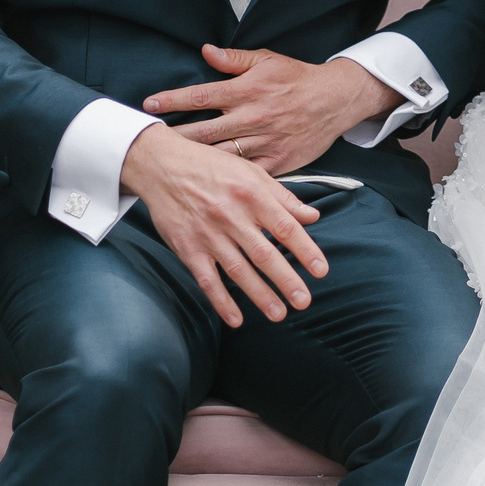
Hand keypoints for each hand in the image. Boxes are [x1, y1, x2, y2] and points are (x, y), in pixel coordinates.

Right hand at [117, 123, 325, 327]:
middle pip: (264, 254)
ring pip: (238, 271)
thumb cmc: (212, 167)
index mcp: (252, 194)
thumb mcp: (251, 172)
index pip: (285, 227)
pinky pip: (207, 279)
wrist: (163, 166)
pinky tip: (235, 319)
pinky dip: (221, 301)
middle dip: (286, 280)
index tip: (321, 270)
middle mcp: (231, 215)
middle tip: (304, 301)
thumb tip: (312, 216)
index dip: (305, 250)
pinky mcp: (188, 248)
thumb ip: (283, 197)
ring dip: (260, 295)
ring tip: (279, 314)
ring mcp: (208, 234)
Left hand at [144, 46, 400, 176]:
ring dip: (194, 162)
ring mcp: (264, 142)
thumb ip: (234, 59)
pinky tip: (206, 186)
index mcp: (246, 90)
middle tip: (148, 144)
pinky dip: (227, 181)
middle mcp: (252, 117)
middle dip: (174, 138)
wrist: (336, 100)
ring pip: (221, 156)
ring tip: (168, 167)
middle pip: (203, 131)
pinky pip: (247, 175)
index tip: (148, 105)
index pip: (201, 95)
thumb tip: (205, 51)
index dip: (172, 100)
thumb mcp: (267, 60)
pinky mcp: (277, 163)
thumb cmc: (297, 78)